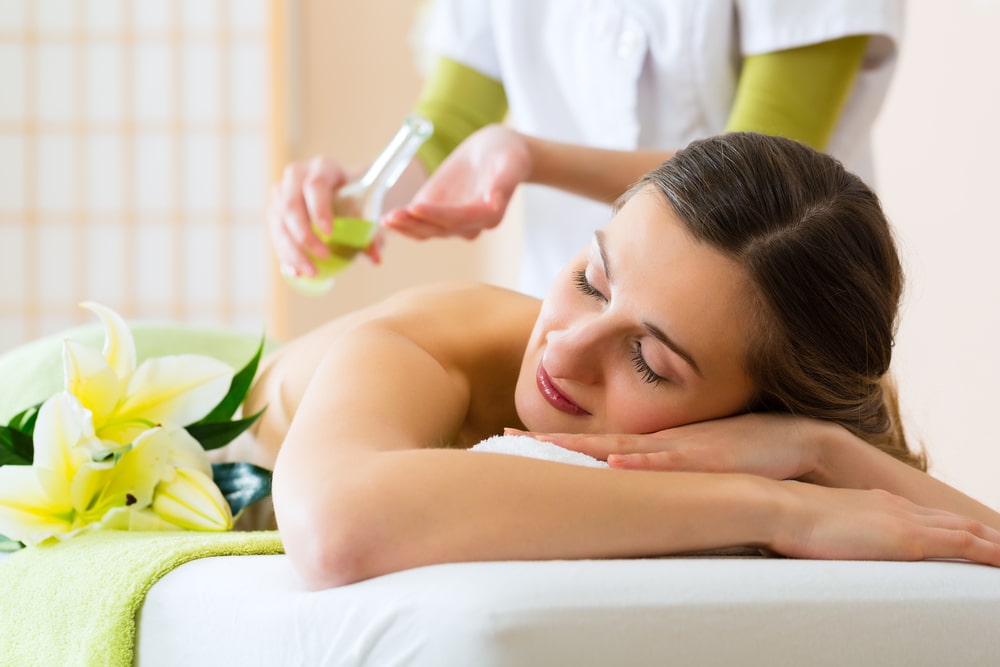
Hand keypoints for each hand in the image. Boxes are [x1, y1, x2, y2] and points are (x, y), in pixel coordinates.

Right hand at [267, 156, 383, 278]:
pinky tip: (296, 271)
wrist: (345, 192)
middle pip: (291, 205)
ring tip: (311, 272)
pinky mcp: (275, 209)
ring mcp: (282, 192)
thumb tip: (375, 257)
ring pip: (279, 222)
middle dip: (304, 236)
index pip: (315, 186)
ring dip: (292, 251)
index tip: (330, 234)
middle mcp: (297, 175)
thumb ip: (374, 231)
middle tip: (323, 257)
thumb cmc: (358, 198)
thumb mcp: (370, 209)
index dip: (319, 210)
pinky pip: (275, 233)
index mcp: (324, 168)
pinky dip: (285, 254)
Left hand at [382, 125, 530, 239]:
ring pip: (427, 230)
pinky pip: (419, 223)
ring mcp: (452, 220)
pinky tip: (386, 220)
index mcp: (489, 215)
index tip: (417, 207)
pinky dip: (404, 223)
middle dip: (415, 223)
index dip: (437, 214)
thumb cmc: (508, 154)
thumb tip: (494, 204)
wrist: (497, 151)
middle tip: (392, 217)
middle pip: (440, 228)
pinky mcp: (437, 211)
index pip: (460, 218)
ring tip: (386, 220)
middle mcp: (470, 224)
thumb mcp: (510, 163)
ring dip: (406, 226)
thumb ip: (503, 184)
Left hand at [510, 413, 829, 480]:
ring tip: (541, 449)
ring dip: (583, 450)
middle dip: (550, 443)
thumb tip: (631, 489)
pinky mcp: (712, 458)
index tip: (511, 438)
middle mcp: (662, 443)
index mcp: (657, 444)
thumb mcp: (699, 463)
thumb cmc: (749, 453)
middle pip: (597, 444)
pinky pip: (673, 463)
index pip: (596, 444)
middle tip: (502, 437)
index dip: (554, 443)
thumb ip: (667, 472)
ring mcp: (684, 449)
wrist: (800, 442)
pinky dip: (644, 464)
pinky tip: (616, 465)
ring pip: (625, 451)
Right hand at [772, 482, 999, 565]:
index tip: (968, 538)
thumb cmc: (784, 520)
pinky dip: (990, 552)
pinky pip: (964, 545)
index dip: (951, 529)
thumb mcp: (812, 525)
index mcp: (875, 504)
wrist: (779, 508)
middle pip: (953, 522)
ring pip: (966, 531)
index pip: (925, 517)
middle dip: (984, 535)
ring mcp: (904, 520)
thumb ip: (827, 532)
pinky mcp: (908, 538)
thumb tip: (817, 546)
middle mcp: (896, 507)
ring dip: (994, 544)